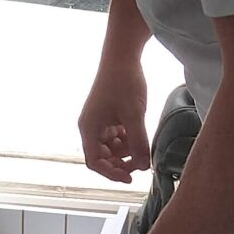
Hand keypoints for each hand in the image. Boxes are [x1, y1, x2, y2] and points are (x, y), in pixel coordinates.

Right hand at [78, 59, 149, 183]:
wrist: (122, 56)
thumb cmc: (123, 82)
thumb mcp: (134, 116)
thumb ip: (138, 143)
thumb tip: (145, 167)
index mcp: (89, 128)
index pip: (95, 161)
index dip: (111, 173)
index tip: (130, 178)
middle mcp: (91, 126)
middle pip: (103, 156)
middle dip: (121, 162)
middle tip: (141, 164)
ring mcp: (99, 120)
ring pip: (111, 147)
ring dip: (126, 151)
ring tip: (142, 148)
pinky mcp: (109, 114)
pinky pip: (116, 135)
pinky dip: (128, 139)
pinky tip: (139, 136)